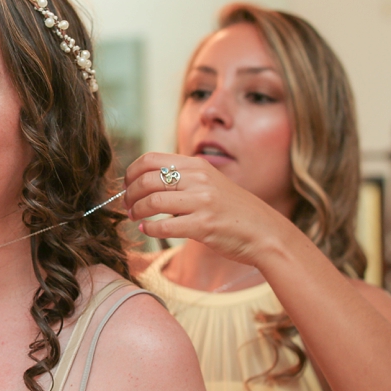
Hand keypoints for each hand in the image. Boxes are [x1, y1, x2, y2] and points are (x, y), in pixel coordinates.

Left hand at [124, 151, 286, 265]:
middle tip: (126, 206)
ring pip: (152, 201)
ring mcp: (202, 202)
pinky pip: (164, 227)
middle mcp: (199, 179)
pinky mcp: (203, 226)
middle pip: (147, 180)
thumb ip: (183, 180)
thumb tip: (146, 183)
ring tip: (134, 218)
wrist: (264, 231)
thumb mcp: (210, 184)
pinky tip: (146, 231)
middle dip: (129, 194)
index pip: (150, 159)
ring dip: (136, 211)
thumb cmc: (233, 211)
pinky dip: (149, 229)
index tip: (126, 186)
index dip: (131, 173)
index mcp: (197, 165)